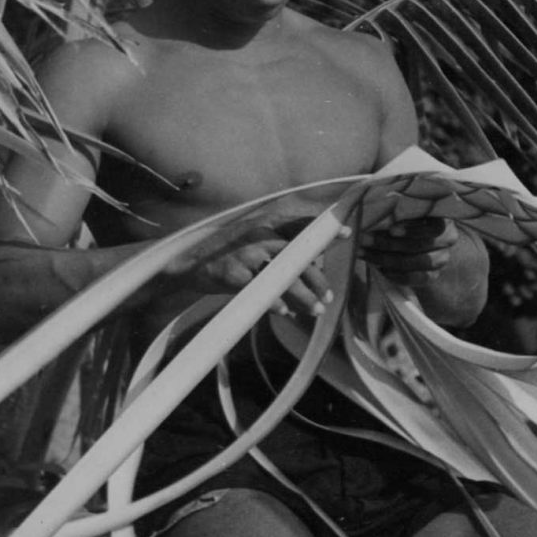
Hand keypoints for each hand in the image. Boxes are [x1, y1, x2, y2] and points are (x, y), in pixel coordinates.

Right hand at [169, 225, 332, 317]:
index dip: (325, 228)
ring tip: (316, 310)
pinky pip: (259, 289)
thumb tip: (313, 263)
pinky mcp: (232, 272)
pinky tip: (284, 312)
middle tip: (329, 296)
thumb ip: (282, 249)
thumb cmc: (228, 254)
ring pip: (283, 275)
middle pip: (298, 255)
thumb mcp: (255, 243)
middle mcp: (258, 234)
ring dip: (302, 295)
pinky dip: (273, 301)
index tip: (348, 233)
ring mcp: (245, 253)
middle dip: (317, 278)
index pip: (302, 224)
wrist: (188, 264)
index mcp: (266, 224)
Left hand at [359, 216, 458, 286]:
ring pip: (416, 262)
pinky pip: (416, 278)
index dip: (412, 230)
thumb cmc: (403, 217)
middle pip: (418, 245)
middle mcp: (447, 238)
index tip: (391, 230)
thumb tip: (374, 210)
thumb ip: (396, 210)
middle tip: (364, 239)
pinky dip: (397, 275)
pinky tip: (380, 269)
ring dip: (387, 258)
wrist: (407, 242)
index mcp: (442, 218)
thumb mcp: (402, 210)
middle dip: (387, 243)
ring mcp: (442, 258)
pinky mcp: (433, 275)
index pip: (432, 227)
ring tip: (364, 253)